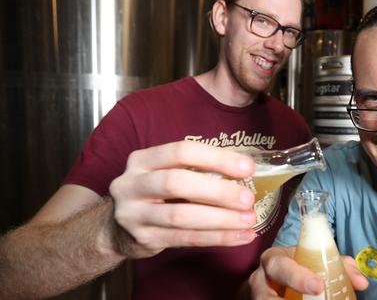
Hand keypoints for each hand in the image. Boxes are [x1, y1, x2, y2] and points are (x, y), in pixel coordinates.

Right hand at [108, 140, 256, 257]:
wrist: (116, 227)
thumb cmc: (154, 194)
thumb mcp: (165, 173)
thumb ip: (196, 170)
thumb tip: (244, 172)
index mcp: (143, 160)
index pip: (182, 151)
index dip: (217, 158)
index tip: (247, 168)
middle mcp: (132, 183)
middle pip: (177, 182)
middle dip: (218, 191)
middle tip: (247, 199)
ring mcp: (133, 213)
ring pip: (180, 216)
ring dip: (220, 219)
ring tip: (248, 221)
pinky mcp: (142, 238)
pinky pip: (184, 239)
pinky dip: (216, 238)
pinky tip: (239, 237)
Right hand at [249, 246, 368, 298]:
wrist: (276, 278)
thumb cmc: (298, 266)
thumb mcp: (314, 260)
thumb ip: (338, 265)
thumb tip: (361, 281)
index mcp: (274, 259)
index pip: (281, 266)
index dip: (298, 277)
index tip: (319, 286)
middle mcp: (260, 280)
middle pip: (265, 297)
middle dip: (289, 294)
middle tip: (317, 295)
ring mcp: (258, 297)